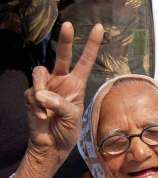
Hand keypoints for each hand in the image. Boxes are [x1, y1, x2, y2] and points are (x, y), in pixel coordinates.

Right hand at [14, 22, 103, 177]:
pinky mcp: (32, 94)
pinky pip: (31, 90)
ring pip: (40, 71)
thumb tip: (41, 94)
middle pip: (62, 56)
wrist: (50, 146)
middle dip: (65, 40)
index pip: (84, 62)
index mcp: (76, 86)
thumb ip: (60, 103)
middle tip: (68, 25)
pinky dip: (36, 104)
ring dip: (41, 86)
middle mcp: (61, 82)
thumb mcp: (71, 117)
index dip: (91, 45)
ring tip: (45, 105)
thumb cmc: (67, 132)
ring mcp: (46, 86)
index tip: (98, 28)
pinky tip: (41, 116)